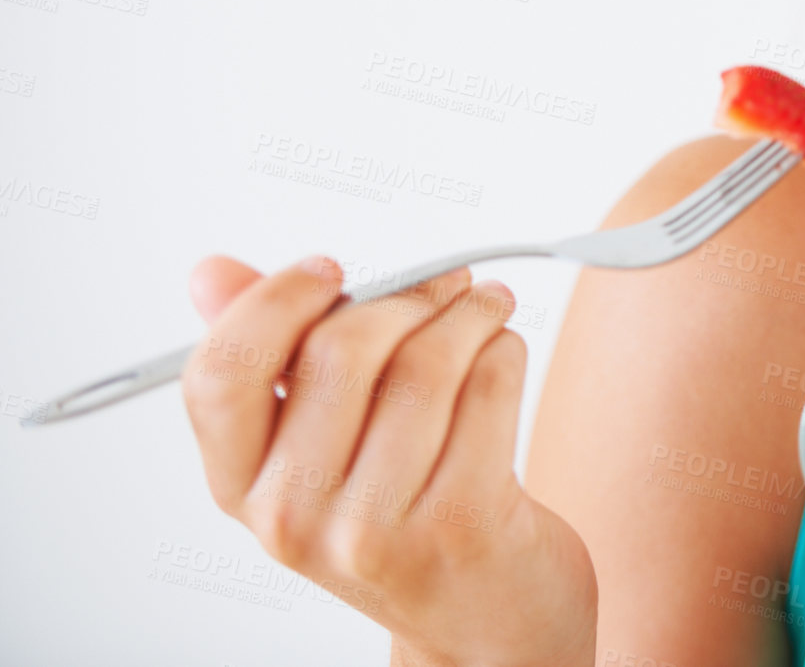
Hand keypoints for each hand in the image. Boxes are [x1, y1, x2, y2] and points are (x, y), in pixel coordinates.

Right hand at [181, 255, 595, 666]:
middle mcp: (293, 517)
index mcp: (243, 487)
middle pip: (339, 351)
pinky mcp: (459, 524)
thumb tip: (211, 273)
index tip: (332, 272)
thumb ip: (271, 358)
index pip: (222, 373)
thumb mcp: (319, 452)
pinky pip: (487, 388)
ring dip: (469, 313)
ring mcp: (375, 529)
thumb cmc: (404, 517)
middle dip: (406, 294)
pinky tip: (504, 351)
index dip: (277, 301)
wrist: (484, 621)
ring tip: (487, 307)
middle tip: (445, 281)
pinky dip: (504, 349)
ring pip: (424, 363)